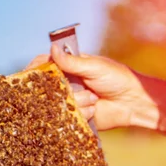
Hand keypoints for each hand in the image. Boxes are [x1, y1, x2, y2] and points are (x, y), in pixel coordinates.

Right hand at [25, 44, 158, 130]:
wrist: (134, 103)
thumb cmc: (118, 79)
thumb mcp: (94, 67)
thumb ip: (72, 61)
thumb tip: (52, 49)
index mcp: (71, 67)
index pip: (47, 64)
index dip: (37, 68)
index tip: (31, 72)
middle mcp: (69, 83)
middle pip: (49, 87)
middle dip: (62, 89)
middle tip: (75, 88)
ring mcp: (72, 100)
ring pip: (59, 103)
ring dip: (78, 100)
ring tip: (94, 98)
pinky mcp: (77, 116)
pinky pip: (69, 116)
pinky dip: (83, 112)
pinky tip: (94, 109)